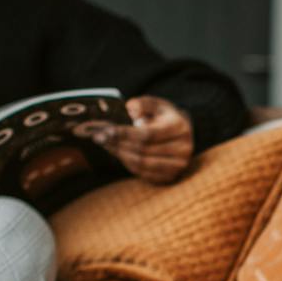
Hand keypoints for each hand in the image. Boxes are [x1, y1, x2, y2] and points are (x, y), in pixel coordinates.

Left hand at [74, 95, 193, 184]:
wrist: (182, 133)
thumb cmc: (164, 117)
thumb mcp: (156, 104)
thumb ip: (143, 104)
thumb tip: (131, 109)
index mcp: (179, 128)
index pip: (147, 134)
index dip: (124, 134)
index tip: (105, 131)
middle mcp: (183, 149)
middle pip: (143, 150)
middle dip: (118, 144)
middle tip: (98, 138)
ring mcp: (178, 165)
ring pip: (142, 164)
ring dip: (120, 155)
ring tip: (106, 145)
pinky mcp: (170, 177)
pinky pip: (144, 173)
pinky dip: (128, 164)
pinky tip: (118, 153)